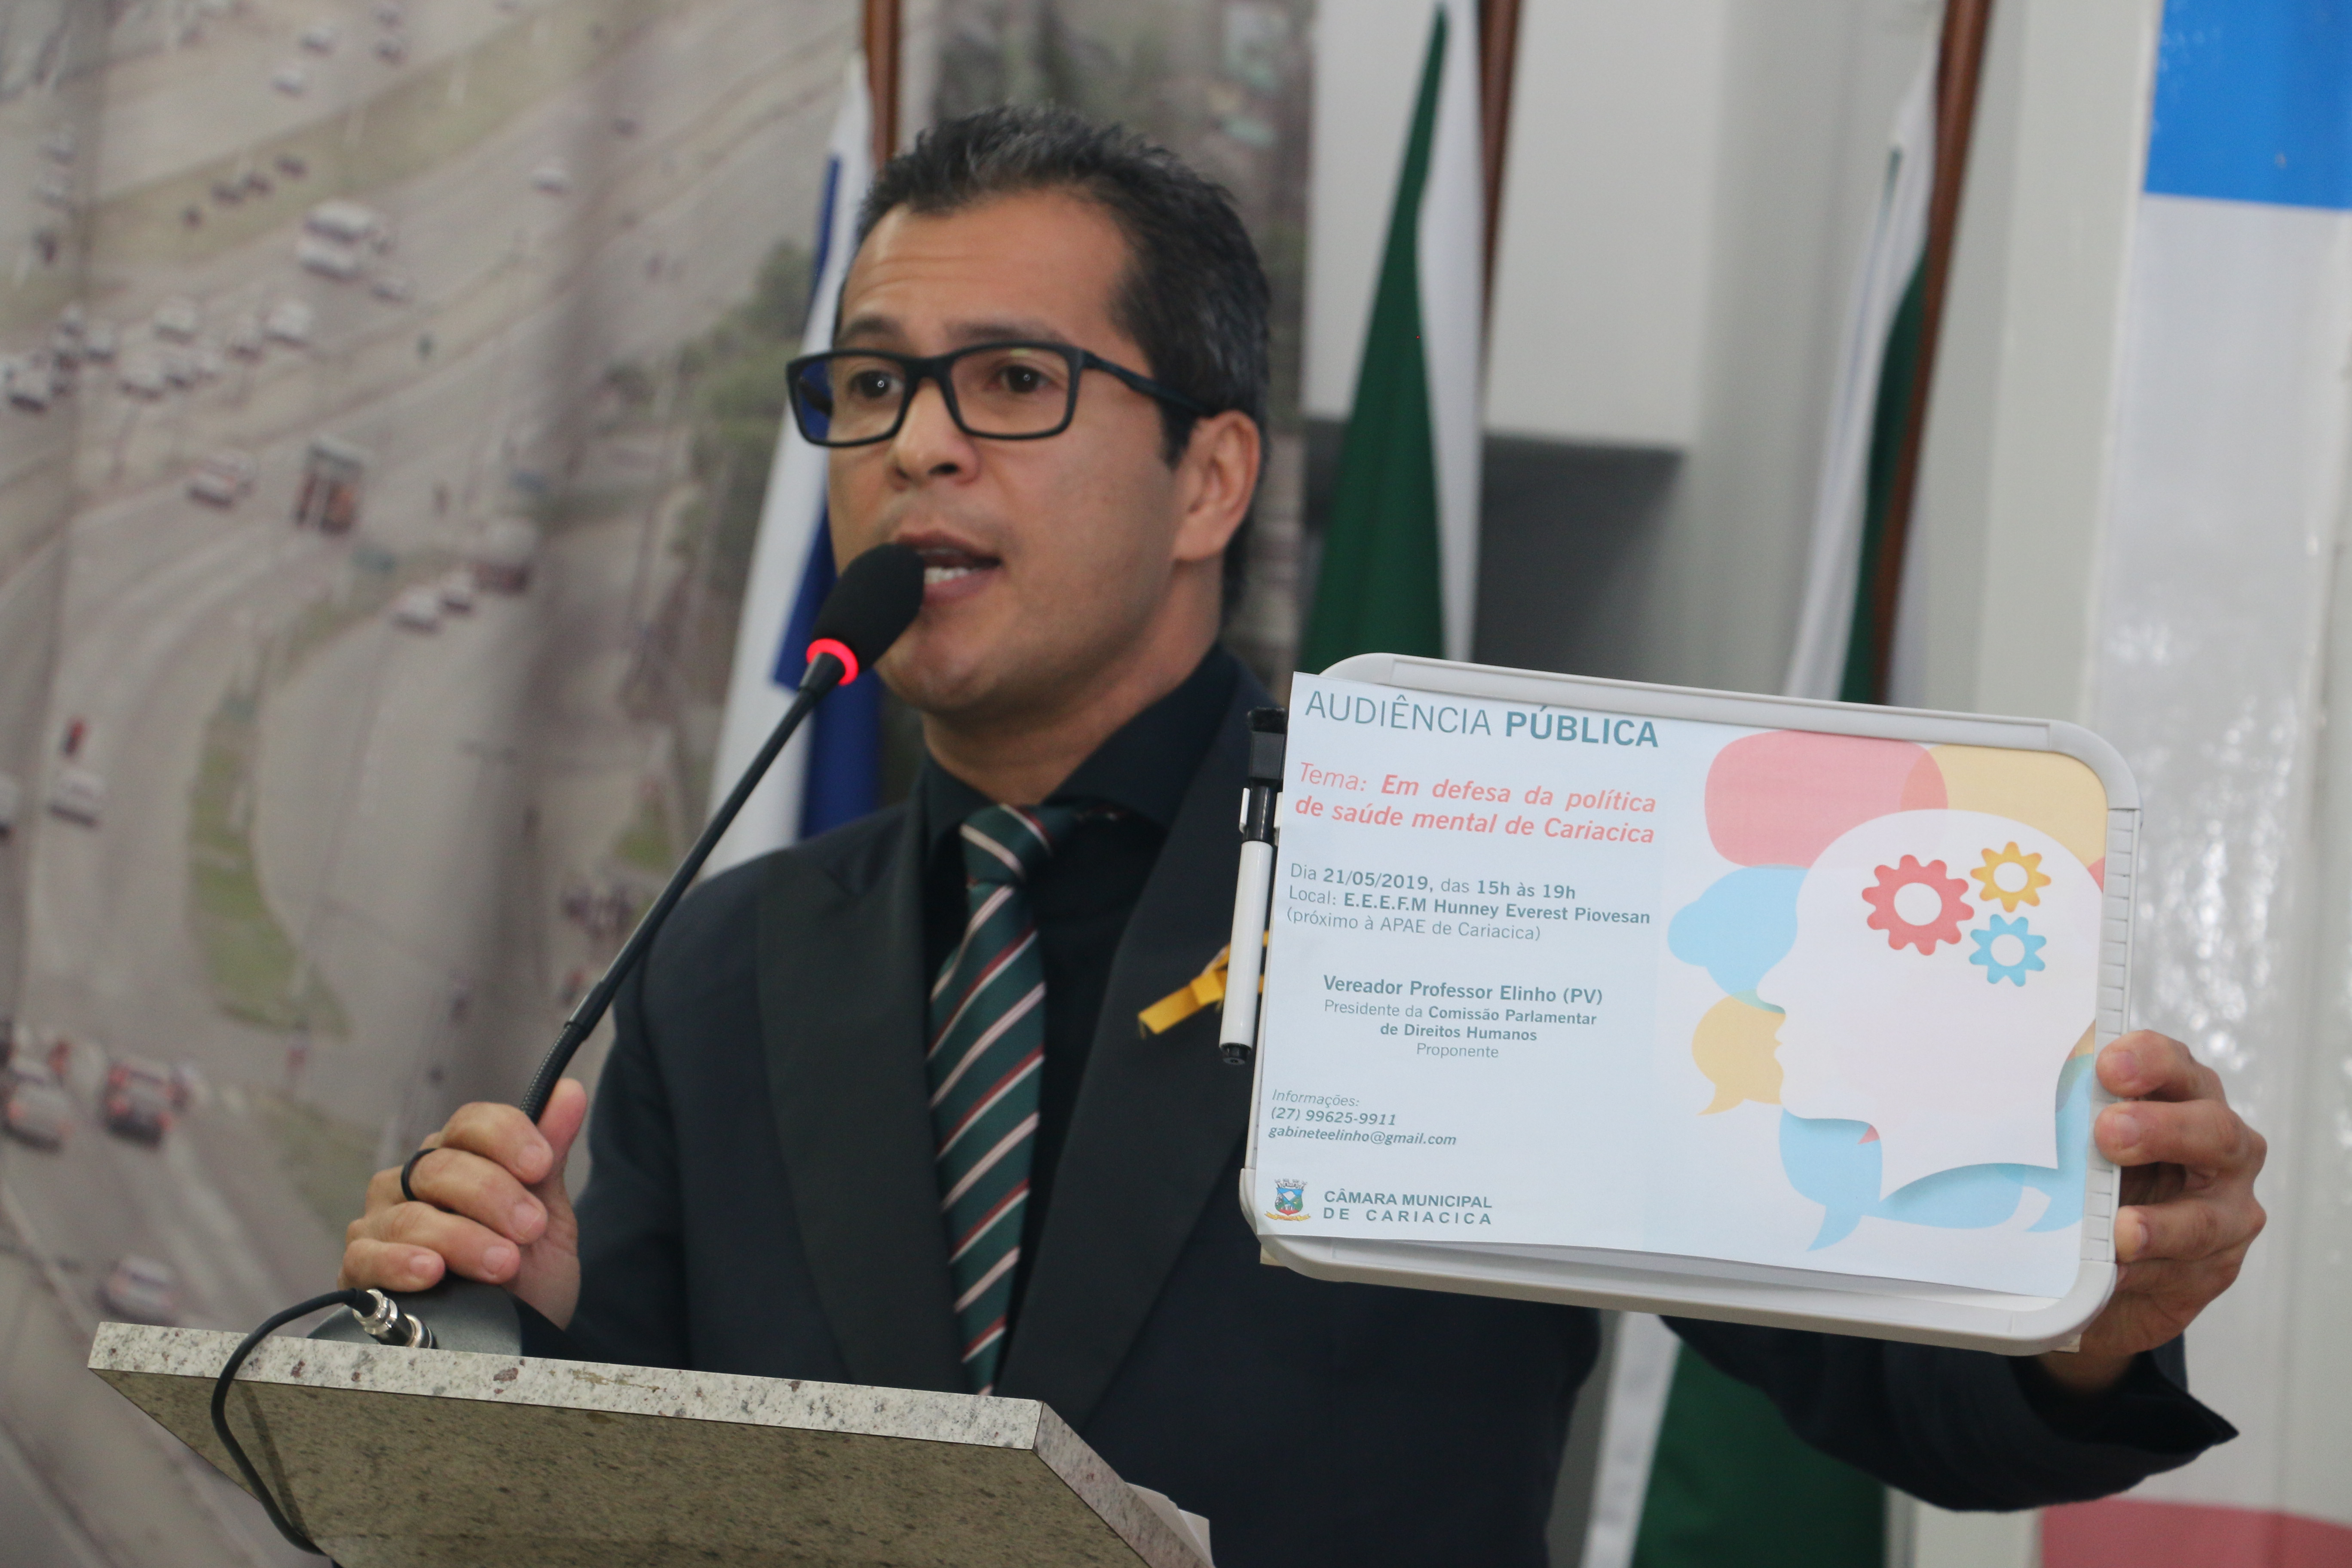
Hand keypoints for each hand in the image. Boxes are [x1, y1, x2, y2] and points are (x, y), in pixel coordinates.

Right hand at [338, 1080, 588, 1328]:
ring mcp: (382, 1223)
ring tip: (502, 1264)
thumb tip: (569, 1092)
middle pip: (441, 1166)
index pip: (471, 1124)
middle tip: (531, 1229)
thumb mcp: (549, 1221)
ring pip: (411, 1214)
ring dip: (461, 1238)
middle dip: (493, 1196)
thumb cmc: (526, 1279)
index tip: (540, 1165)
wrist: (511, 1345)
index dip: (507, 1137)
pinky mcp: (359, 1269)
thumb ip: (550, 1157)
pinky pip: (369, 1256)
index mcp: (460, 1158)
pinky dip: (401, 1263)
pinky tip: (430, 1271)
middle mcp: (414, 1182)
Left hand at [2036, 1031, 2264, 1396]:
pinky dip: (2145, 1273)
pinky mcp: (2215, 1266)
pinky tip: (2114, 1273)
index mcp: (2184, 1098)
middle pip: (2212, 1130)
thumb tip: (2016, 1088)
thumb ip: (2070, 1113)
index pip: (2176, 1066)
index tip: (2107, 1066)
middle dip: (2161, 1129)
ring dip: (2159, 1224)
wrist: (2108, 1259)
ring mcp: (2226, 1211)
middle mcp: (2221, 1149)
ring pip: (2206, 1216)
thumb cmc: (2096, 1177)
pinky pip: (2184, 1271)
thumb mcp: (2081, 1139)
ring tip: (2121, 1231)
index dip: (2148, 1060)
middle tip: (2109, 1133)